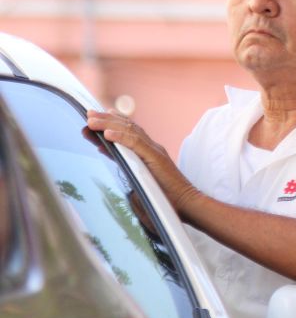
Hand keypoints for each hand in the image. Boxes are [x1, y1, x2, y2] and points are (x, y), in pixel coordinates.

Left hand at [85, 111, 200, 217]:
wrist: (186, 203)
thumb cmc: (165, 196)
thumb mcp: (140, 177)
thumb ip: (125, 164)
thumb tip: (108, 155)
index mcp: (148, 151)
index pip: (129, 131)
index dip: (112, 122)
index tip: (96, 118)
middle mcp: (152, 147)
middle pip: (128, 127)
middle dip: (106, 120)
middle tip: (88, 114)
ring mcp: (155, 151)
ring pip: (130, 131)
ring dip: (109, 125)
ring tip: (92, 121)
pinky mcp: (156, 158)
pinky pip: (136, 144)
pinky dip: (121, 137)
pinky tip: (108, 134)